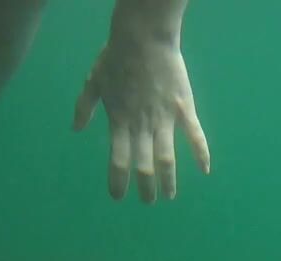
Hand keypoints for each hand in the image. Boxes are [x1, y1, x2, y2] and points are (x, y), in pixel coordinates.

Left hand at [73, 24, 210, 201]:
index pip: (117, 161)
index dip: (117, 181)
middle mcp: (141, 126)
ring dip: (168, 181)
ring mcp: (164, 119)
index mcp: (119, 122)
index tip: (118, 196)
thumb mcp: (93, 81)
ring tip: (169, 196)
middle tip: (147, 201)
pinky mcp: (183, 109)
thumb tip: (76, 128)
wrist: (144, 38)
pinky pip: (195, 136)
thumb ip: (84, 106)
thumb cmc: (116, 57)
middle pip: (144, 167)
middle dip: (146, 189)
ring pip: (167, 158)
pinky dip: (201, 154)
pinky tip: (205, 170)